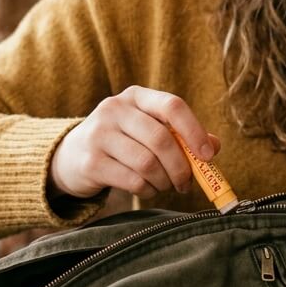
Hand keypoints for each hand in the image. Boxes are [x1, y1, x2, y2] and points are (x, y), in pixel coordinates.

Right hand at [49, 86, 219, 199]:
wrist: (71, 156)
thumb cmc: (122, 142)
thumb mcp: (148, 129)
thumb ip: (182, 136)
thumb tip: (214, 147)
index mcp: (135, 96)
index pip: (172, 106)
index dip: (195, 131)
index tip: (208, 155)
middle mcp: (114, 109)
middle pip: (161, 139)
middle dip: (181, 167)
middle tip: (186, 183)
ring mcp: (99, 134)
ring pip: (147, 163)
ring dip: (164, 181)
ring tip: (165, 185)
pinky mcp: (91, 162)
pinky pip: (132, 180)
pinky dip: (148, 190)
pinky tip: (148, 190)